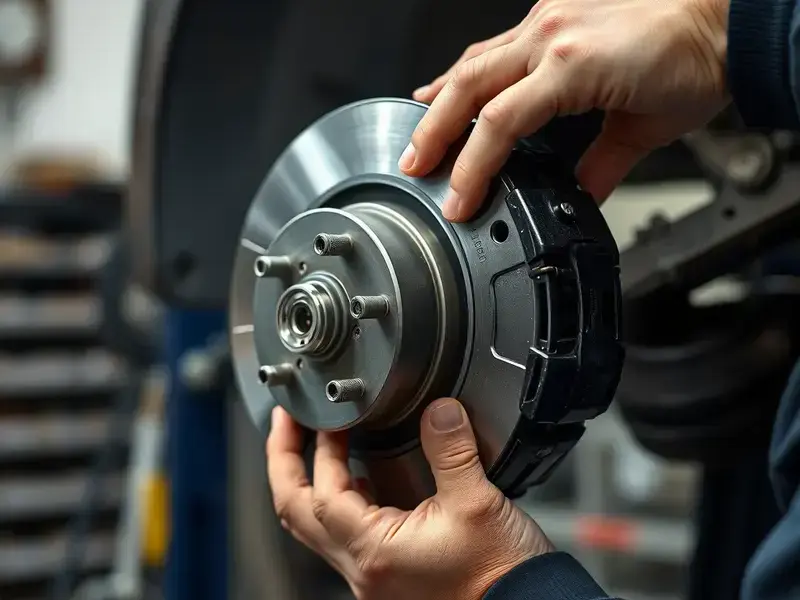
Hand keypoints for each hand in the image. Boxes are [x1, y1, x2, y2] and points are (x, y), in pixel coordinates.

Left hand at [266, 398, 553, 599]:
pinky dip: (342, 501)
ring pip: (316, 528)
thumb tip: (439, 410)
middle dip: (284, 462)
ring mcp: (373, 577)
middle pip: (296, 513)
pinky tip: (364, 480)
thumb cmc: (502, 576)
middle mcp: (364, 570)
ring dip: (311, 481)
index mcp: (375, 551)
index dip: (320, 448)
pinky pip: (345, 537)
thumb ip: (452, 450)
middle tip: (288, 423)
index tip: (327, 417)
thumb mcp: (478, 503)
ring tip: (320, 444)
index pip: (322, 493)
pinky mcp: (389, 576)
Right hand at [400, 0, 730, 220]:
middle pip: (469, 87)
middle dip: (434, 131)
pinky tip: (461, 84)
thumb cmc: (698, 58)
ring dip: (443, 97)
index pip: (498, 125)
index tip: (459, 202)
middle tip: (414, 165)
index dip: (471, 169)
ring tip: (420, 126)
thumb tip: (578, 197)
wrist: (727, 10)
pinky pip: (499, 42)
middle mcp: (551, 35)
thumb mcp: (648, 129)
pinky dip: (473, 69)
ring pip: (476, 59)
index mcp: (571, 66)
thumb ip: (602, 166)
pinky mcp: (556, 11)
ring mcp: (550, 17)